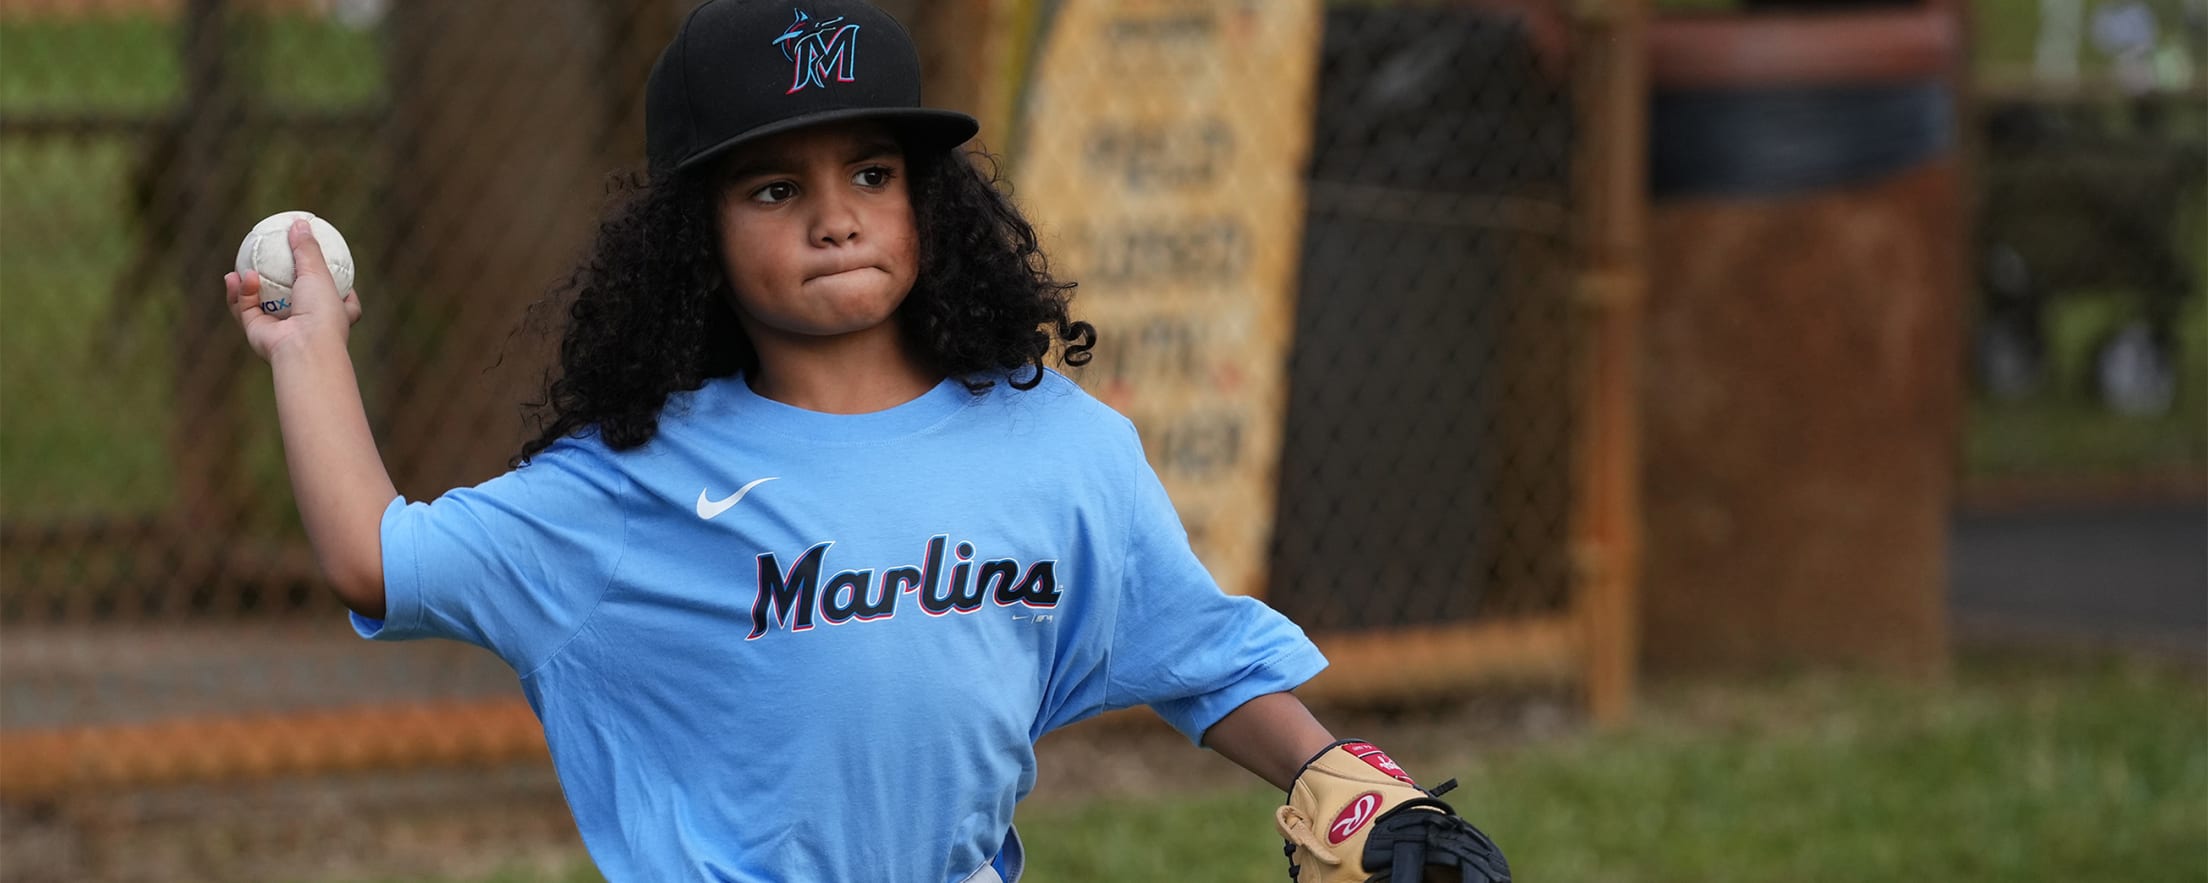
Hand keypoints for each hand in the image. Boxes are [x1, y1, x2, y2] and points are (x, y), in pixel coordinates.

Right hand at [226, 218, 361, 360]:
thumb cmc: (320, 312)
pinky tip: (235, 277)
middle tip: (270, 259)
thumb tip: (299, 222)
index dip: (340, 287)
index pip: (344, 302)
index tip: (333, 268)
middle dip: (284, 284)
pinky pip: (245, 309)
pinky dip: (240, 293)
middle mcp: (309, 324)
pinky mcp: (259, 334)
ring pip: (264, 303)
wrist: (303, 347)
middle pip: (296, 301)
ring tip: (245, 267)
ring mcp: (283, 330)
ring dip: (251, 285)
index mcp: (334, 316)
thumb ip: (307, 249)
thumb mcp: (318, 273)